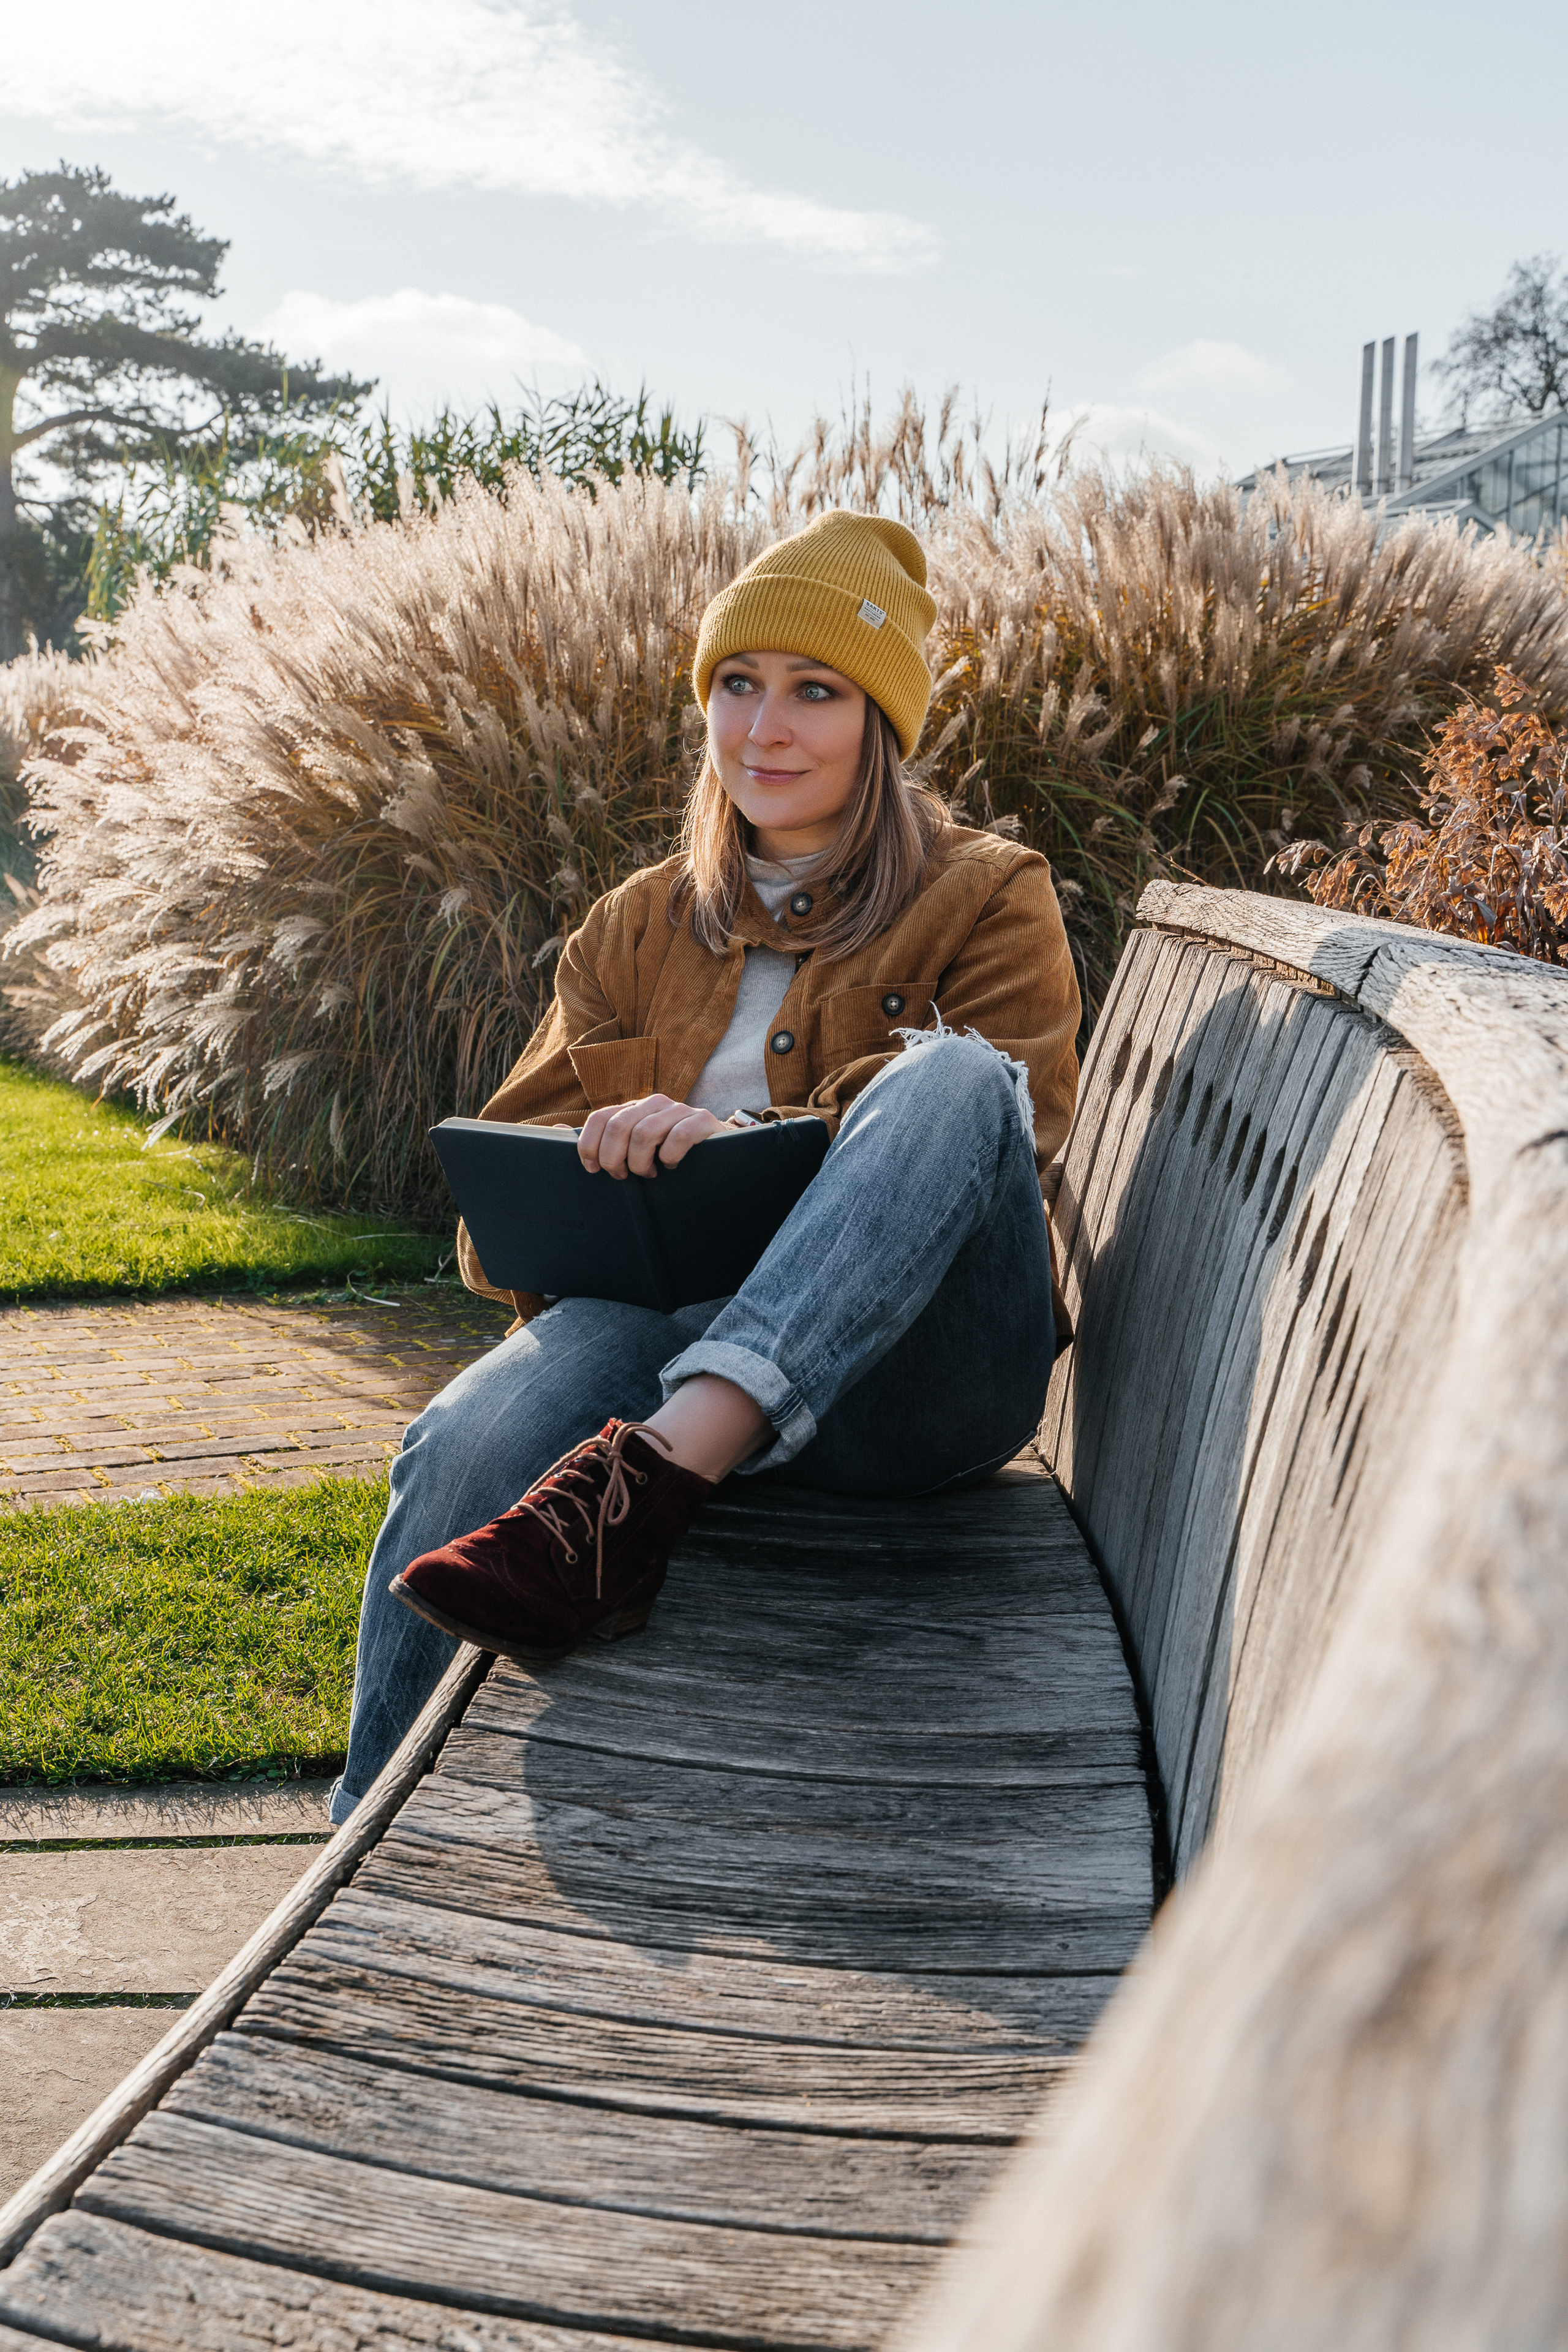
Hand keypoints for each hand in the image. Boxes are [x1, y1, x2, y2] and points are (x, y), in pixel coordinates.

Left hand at [579, 1094, 730, 1178]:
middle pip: (618, 1127)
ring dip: (640, 1163)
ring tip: (648, 1174)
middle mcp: (654, 1104)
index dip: (589, 1145)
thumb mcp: (633, 1148)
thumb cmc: (669, 1155)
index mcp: (634, 1109)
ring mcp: (679, 1110)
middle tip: (623, 1175)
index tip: (592, 1169)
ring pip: (644, 1133)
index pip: (600, 1117)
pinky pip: (678, 1136)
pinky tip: (672, 1166)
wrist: (719, 1154)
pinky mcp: (702, 1120)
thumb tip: (555, 1128)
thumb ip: (600, 1139)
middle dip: (614, 1158)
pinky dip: (670, 1157)